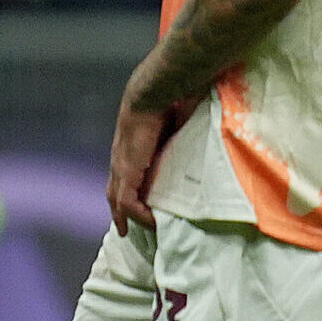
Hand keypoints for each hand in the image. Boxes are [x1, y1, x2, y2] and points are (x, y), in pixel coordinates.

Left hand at [107, 94, 183, 235]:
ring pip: (116, 197)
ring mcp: (123, 162)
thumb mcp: (182, 120)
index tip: (138, 202)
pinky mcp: (128, 169)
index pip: (126, 172)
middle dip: (118, 209)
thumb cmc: (174, 96)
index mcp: (135, 143)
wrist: (157, 88)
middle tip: (124, 227)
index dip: (129, 188)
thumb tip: (206, 135)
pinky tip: (150, 223)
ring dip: (123, 216)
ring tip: (129, 232)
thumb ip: (189, 131)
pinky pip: (127, 199)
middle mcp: (123, 155)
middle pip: (114, 188)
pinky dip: (136, 214)